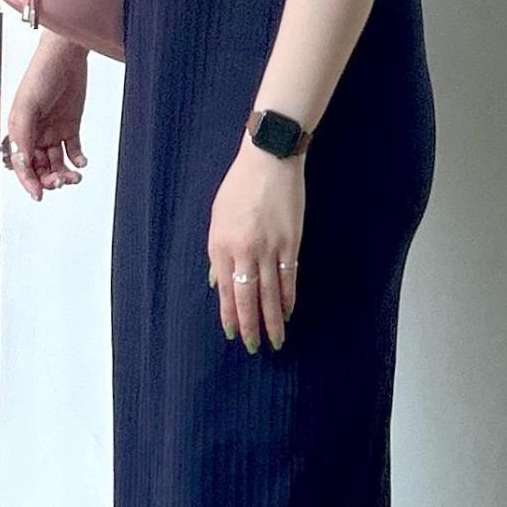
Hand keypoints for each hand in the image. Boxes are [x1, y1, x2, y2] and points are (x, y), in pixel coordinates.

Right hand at [3, 32, 89, 200]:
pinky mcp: (70, 126)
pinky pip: (73, 150)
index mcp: (18, 131)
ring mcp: (52, 131)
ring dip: (65, 173)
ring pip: (56, 163)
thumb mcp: (26, 107)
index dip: (28, 181)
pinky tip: (82, 161)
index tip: (38, 194)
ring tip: (75, 176)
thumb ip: (22, 137)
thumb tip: (22, 164)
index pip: (21, 164)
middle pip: (39, 168)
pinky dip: (78, 159)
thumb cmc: (40, 74)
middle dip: (49, 179)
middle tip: (61, 181)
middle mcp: (34, 134)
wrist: (66, 56)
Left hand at [207, 134, 302, 351]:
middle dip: (250, 326)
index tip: (233, 334)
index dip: (229, 315)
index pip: (225, 291)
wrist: (268, 160)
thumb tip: (216, 283)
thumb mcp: (217, 217)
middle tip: (254, 346)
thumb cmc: (239, 186)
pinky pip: (289, 277)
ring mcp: (268, 248)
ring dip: (273, 320)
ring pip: (270, 293)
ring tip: (275, 340)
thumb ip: (217, 253)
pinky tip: (289, 312)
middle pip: (247, 298)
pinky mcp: (290, 242)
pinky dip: (289, 297)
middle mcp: (243, 251)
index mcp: (220, 245)